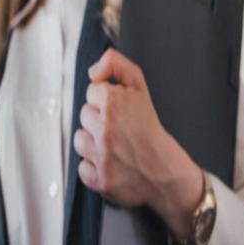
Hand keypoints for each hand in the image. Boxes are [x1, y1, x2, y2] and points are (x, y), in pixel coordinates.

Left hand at [74, 49, 166, 207]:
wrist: (164, 170)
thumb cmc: (150, 130)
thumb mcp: (139, 88)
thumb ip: (116, 66)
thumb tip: (93, 70)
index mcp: (114, 103)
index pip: (91, 93)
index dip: (105, 100)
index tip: (118, 110)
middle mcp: (105, 128)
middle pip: (84, 115)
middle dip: (98, 120)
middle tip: (118, 129)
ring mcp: (101, 155)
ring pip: (79, 140)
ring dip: (93, 143)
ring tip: (113, 145)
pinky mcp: (98, 178)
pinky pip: (82, 167)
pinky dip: (94, 166)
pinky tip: (110, 162)